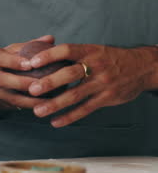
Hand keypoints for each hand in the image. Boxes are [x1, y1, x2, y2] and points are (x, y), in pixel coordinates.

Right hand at [0, 35, 52, 110]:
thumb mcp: (7, 51)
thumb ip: (28, 46)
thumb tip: (50, 39)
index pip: (0, 59)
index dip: (14, 62)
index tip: (30, 64)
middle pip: (2, 79)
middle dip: (22, 83)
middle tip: (41, 83)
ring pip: (10, 97)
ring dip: (29, 100)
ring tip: (48, 99)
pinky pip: (15, 106)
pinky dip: (30, 106)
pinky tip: (44, 105)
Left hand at [26, 44, 157, 126]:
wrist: (141, 68)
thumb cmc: (108, 58)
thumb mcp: (93, 50)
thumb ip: (70, 54)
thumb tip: (39, 54)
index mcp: (89, 51)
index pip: (66, 50)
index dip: (48, 55)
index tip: (31, 62)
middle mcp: (96, 66)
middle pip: (70, 74)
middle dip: (50, 82)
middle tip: (31, 90)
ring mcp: (102, 83)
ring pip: (76, 95)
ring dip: (55, 104)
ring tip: (38, 111)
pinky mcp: (107, 98)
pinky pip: (86, 109)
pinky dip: (70, 116)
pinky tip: (56, 122)